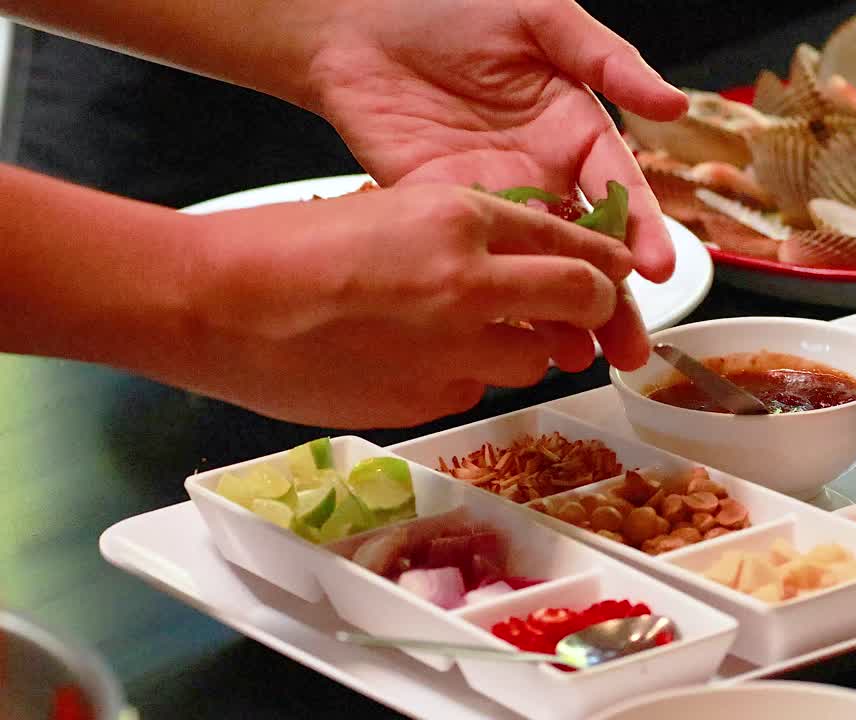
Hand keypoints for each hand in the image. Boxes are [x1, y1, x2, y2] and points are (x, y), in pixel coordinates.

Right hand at [180, 183, 631, 426]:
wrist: (221, 305)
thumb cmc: (293, 247)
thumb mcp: (395, 212)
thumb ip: (470, 239)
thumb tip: (532, 269)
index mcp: (463, 220)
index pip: (574, 245)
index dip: (606, 264)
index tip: (617, 274)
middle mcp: (474, 285)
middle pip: (581, 304)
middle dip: (594, 313)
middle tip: (585, 320)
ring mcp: (455, 351)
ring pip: (533, 361)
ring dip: (522, 352)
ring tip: (467, 338)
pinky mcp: (429, 402)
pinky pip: (475, 393)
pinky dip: (464, 380)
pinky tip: (413, 363)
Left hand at [305, 0, 687, 369]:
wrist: (355, 16)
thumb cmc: (452, 3)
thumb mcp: (541, 17)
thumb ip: (606, 58)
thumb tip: (673, 104)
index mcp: (575, 129)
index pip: (620, 190)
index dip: (642, 231)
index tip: (656, 270)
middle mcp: (542, 171)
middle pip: (587, 247)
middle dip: (612, 299)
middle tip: (630, 348)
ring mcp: (493, 196)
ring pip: (538, 267)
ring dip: (560, 315)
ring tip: (578, 358)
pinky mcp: (443, 211)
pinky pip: (479, 262)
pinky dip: (499, 301)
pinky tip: (514, 339)